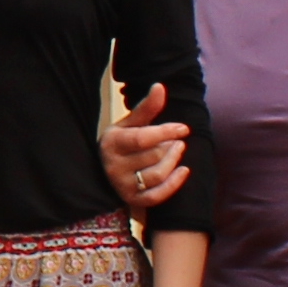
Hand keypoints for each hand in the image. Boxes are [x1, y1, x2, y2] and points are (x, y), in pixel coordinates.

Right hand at [99, 85, 189, 213]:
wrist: (103, 172)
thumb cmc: (122, 144)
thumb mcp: (129, 124)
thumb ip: (146, 108)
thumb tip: (160, 86)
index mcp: (112, 143)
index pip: (142, 138)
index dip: (165, 132)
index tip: (184, 128)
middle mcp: (114, 166)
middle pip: (153, 156)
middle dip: (171, 146)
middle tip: (178, 141)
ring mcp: (123, 185)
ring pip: (157, 175)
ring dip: (174, 161)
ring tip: (179, 150)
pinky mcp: (133, 200)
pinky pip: (158, 195)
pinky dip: (174, 183)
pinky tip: (184, 170)